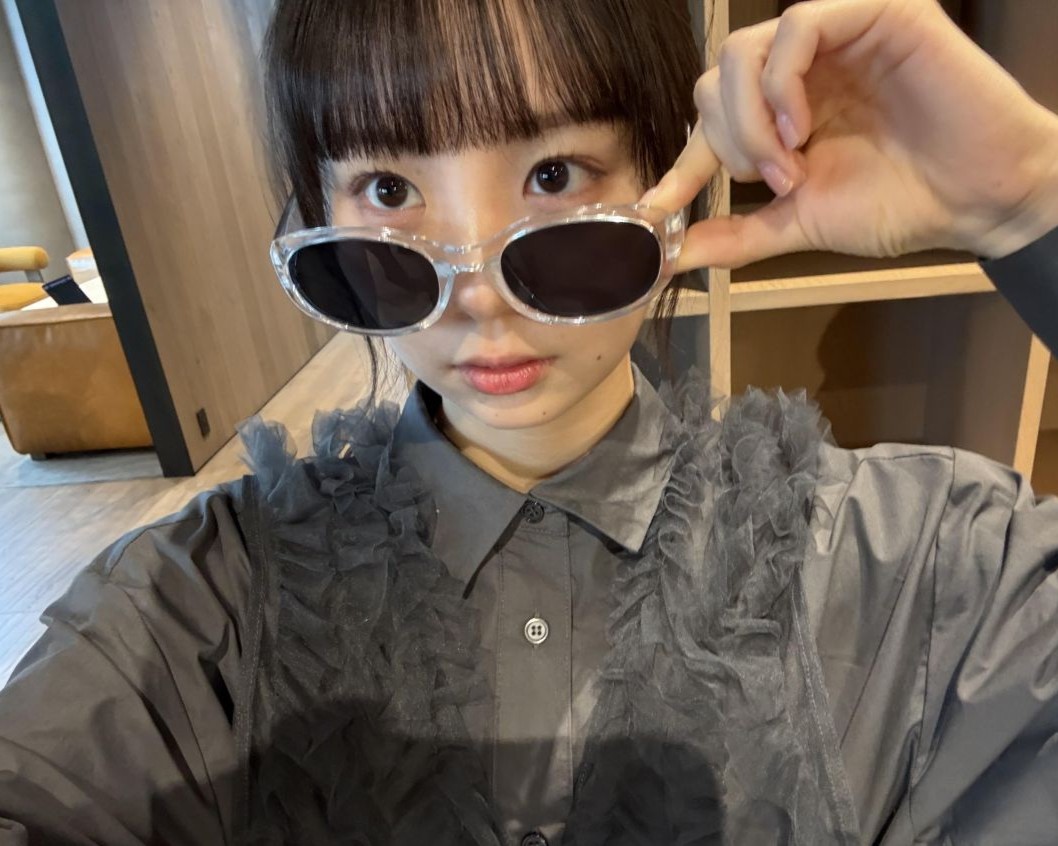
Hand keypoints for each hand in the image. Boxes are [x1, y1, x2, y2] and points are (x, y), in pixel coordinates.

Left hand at [646, 0, 1057, 269]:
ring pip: (746, 50)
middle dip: (727, 140)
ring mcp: (836, 38)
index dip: (681, 164)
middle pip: (716, 79)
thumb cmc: (898, 205)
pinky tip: (803, 130)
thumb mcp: (801, 221)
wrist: (975, 200)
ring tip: (789, 164)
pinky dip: (783, 84)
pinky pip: (801, 26)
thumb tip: (673, 256)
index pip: (709, 120)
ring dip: (750, 118)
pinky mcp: (875, 14)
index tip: (658, 210)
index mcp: (781, 111)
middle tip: (771, 182)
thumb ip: (739, 233)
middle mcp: (801, 70)